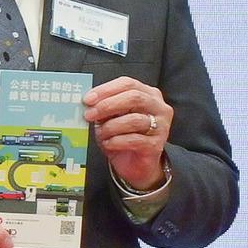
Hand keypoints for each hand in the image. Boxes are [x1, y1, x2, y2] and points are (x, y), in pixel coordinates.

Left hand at [84, 76, 174, 191]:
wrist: (135, 163)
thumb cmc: (122, 135)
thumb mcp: (111, 118)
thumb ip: (104, 106)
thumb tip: (87, 102)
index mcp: (148, 94)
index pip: (128, 83)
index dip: (106, 90)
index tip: (87, 99)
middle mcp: (159, 107)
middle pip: (134, 97)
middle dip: (107, 105)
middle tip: (89, 114)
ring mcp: (161, 126)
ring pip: (134, 120)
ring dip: (110, 127)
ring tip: (100, 133)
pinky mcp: (156, 144)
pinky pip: (134, 140)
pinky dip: (116, 141)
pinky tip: (108, 143)